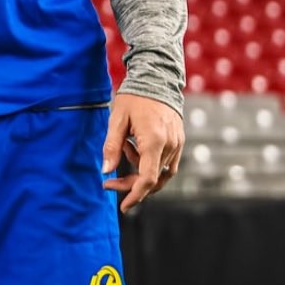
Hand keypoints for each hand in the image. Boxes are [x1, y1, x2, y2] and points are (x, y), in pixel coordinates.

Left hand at [102, 92, 183, 212]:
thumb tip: (105, 171)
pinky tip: (135, 147)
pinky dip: (150, 163)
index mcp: (154, 141)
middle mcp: (170, 145)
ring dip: (139, 169)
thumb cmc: (134, 98)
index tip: (123, 206)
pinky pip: (166, 163)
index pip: (147, 179)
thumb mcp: (117, 121)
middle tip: (108, 182)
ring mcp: (177, 143)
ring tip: (125, 147)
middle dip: (130, 184)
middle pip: (152, 179)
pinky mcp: (179, 140)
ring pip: (158, 172)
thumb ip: (111, 147)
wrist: (156, 77)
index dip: (135, 196)